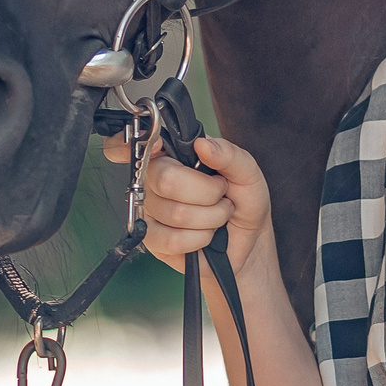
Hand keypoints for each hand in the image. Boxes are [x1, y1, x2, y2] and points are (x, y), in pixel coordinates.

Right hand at [99, 131, 274, 275]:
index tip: (157, 148)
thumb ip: (229, 154)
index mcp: (174, 155)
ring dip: (210, 218)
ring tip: (218, 215)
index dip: (137, 145)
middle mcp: (155, 180)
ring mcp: (151, 210)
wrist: (248, 241)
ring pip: (174, 212)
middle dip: (207, 192)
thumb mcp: (247, 172)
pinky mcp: (153, 240)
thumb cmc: (243, 202)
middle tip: (220, 195)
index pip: (141, 145)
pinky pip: (172, 239)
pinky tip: (206, 235)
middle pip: (165, 179)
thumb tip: (203, 144)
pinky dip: (200, 238)